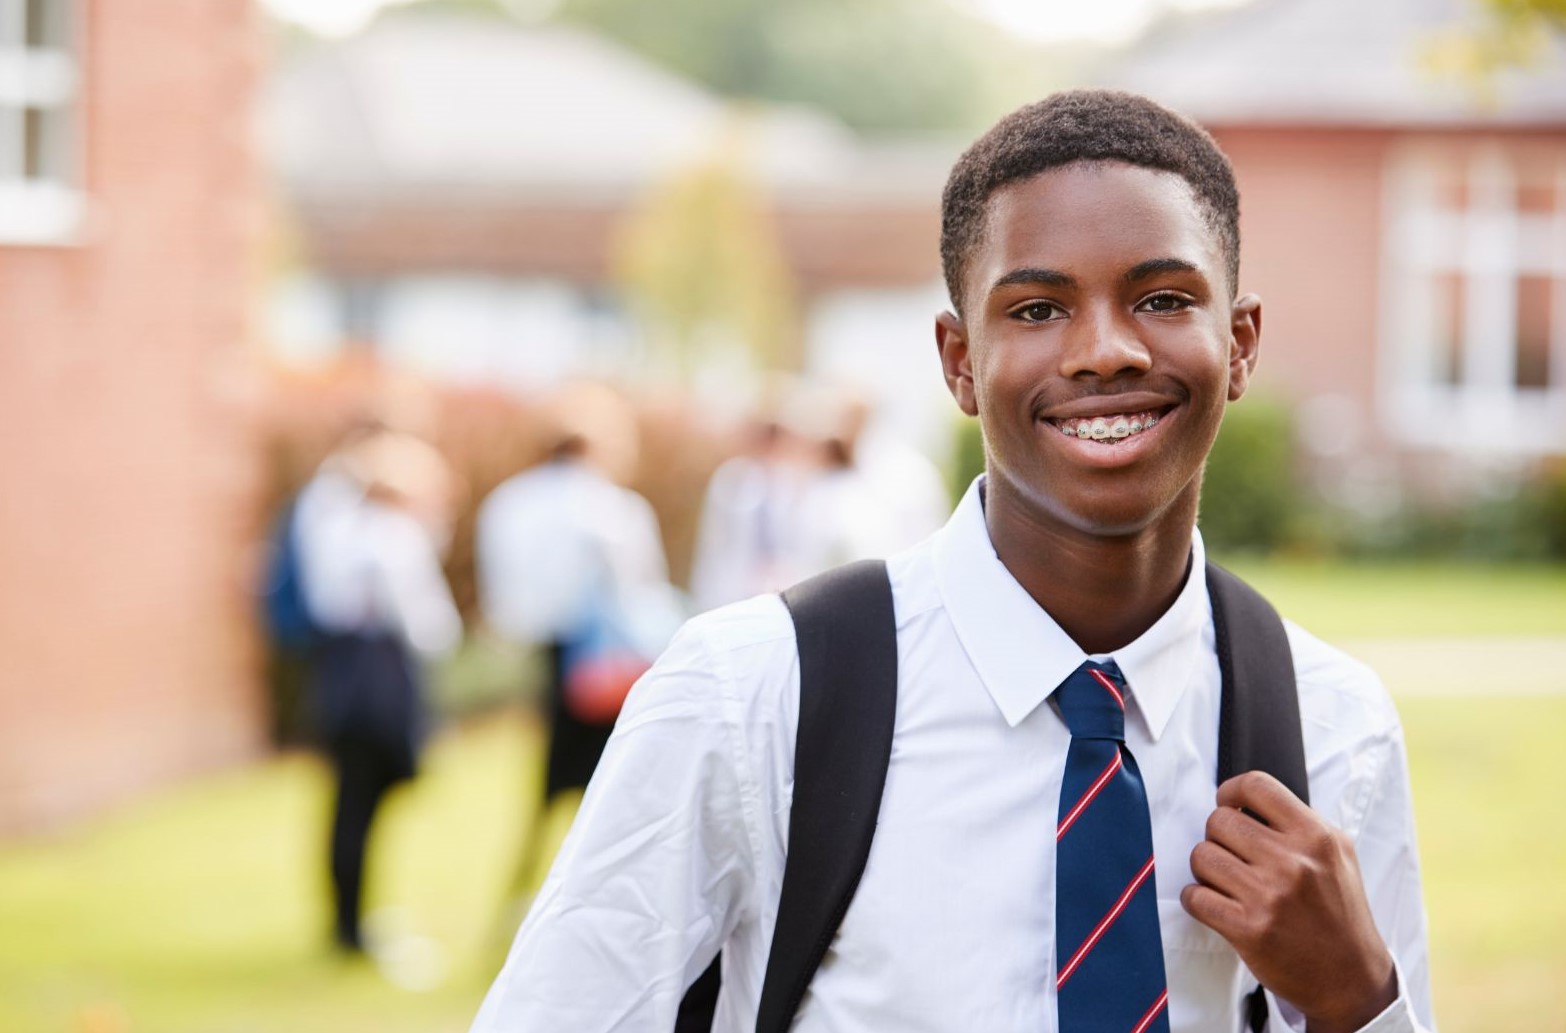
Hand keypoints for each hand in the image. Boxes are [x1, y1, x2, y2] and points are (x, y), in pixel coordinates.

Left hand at [1179, 771, 1397, 1032]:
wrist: (1351, 977)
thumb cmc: (1340, 913)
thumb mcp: (1337, 855)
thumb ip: (1298, 823)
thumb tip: (1245, 799)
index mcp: (1317, 837)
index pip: (1256, 785)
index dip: (1231, 791)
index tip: (1227, 804)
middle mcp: (1293, 862)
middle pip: (1218, 821)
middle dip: (1217, 836)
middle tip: (1230, 853)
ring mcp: (1269, 896)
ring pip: (1201, 856)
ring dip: (1205, 868)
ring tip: (1224, 880)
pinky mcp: (1248, 929)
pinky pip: (1195, 897)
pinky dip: (1196, 899)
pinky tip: (1213, 903)